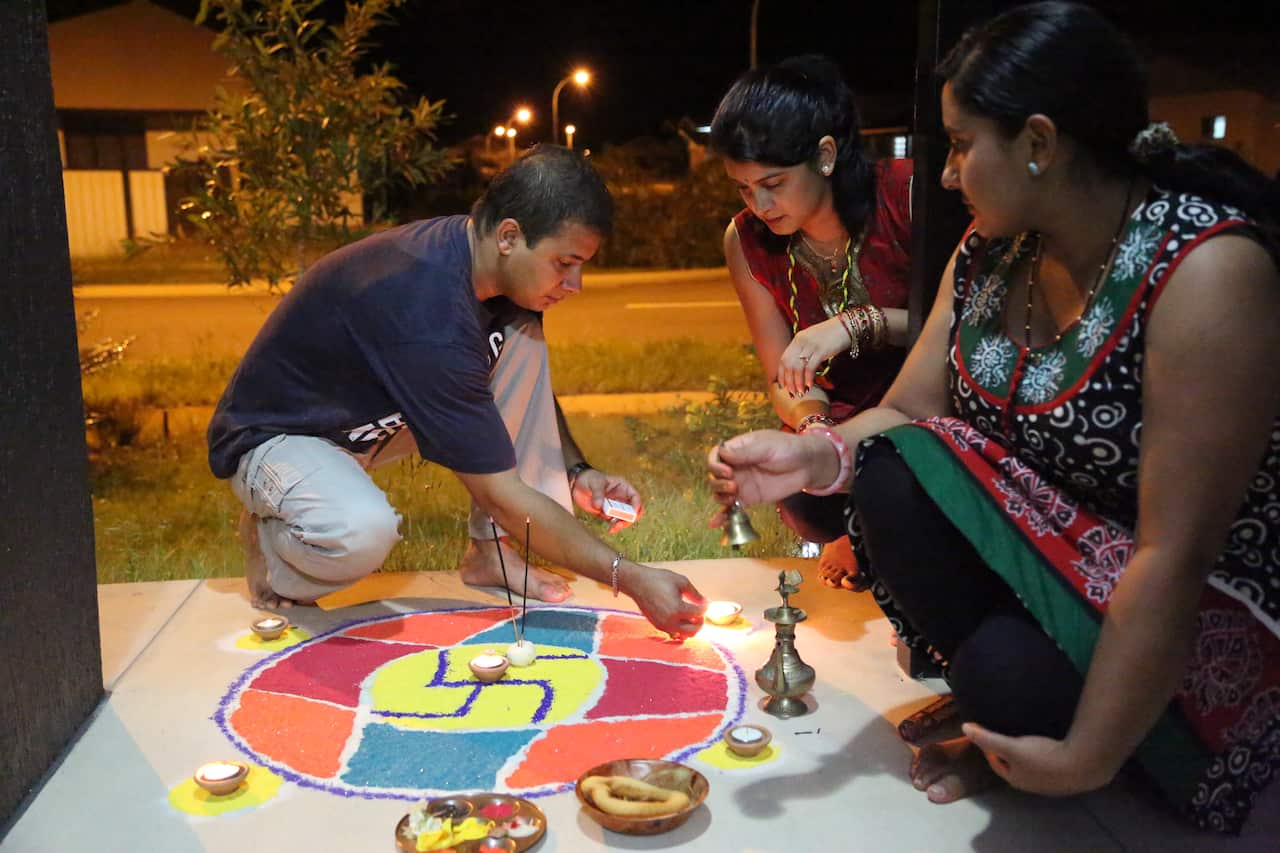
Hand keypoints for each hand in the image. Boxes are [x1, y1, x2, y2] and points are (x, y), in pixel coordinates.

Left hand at [571, 468, 643, 532]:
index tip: (633, 512)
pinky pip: (614, 522)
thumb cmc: (589, 478)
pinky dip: (614, 527)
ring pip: (624, 518)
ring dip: (621, 524)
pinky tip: (610, 529)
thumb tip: (599, 506)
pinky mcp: (606, 514)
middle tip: (622, 523)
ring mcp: (614, 507)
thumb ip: (598, 494)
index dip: (636, 505)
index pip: (635, 497)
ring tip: (613, 528)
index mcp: (623, 487)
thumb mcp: (595, 483)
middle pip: (632, 510)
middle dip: (629, 518)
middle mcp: (621, 498)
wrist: (576, 484)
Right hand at [622, 564, 707, 638]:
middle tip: (700, 612)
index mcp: (678, 609)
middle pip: (694, 630)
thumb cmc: (659, 579)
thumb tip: (705, 602)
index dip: (705, 606)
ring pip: (684, 635)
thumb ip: (695, 594)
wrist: (637, 582)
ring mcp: (663, 626)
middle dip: (700, 622)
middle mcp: (670, 621)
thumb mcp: (681, 582)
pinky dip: (680, 628)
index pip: (699, 613)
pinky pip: (674, 632)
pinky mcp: (657, 626)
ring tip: (691, 616)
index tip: (706, 601)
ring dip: (691, 627)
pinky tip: (680, 618)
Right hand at [706, 430, 832, 526]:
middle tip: (734, 486)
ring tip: (734, 498)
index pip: (715, 456)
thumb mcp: (767, 447)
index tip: (727, 472)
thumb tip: (722, 453)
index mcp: (737, 449)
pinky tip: (716, 524)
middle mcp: (735, 467)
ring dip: (721, 497)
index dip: (715, 465)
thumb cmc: (788, 449)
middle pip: (715, 476)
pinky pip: (732, 508)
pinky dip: (724, 516)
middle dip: (718, 483)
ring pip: (720, 492)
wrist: (808, 466)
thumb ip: (745, 452)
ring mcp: (741, 484)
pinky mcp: (749, 499)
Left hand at [776, 316, 851, 397]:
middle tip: (792, 393)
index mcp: (798, 339)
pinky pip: (810, 367)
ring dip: (798, 382)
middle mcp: (801, 341)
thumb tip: (800, 368)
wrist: (847, 326)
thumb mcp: (814, 339)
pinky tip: (810, 385)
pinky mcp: (821, 350)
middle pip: (788, 364)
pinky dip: (808, 378)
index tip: (783, 386)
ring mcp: (811, 345)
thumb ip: (805, 350)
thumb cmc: (832, 335)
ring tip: (800, 392)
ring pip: (798, 367)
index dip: (782, 374)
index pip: (784, 358)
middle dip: (789, 381)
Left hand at [962, 722, 1117, 796]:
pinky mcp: (1066, 776)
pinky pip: (1049, 764)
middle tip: (1007, 737)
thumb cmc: (1042, 757)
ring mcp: (1050, 782)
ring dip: (1027, 756)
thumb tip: (964, 727)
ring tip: (1027, 740)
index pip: (996, 764)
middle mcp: (1032, 784)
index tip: (987, 736)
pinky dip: (1045, 756)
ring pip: (1032, 767)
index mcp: (1016, 779)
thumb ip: (987, 738)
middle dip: (1008, 754)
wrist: (1082, 765)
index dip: (990, 749)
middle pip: (1014, 767)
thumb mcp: (1010, 746)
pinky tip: (1050, 746)